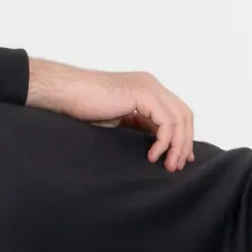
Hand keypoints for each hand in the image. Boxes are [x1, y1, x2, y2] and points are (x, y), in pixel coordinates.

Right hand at [26, 58, 195, 171]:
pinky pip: (166, 122)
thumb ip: (140, 127)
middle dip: (184, 143)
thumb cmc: (84, 107)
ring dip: (177, 146)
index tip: (180, 159)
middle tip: (176, 166)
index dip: (183, 137)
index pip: (178, 113)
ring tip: (168, 165)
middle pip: (184, 115)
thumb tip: (158, 146)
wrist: (67, 94)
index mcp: (147, 90)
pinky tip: (152, 155)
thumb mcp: (120, 121)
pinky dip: (164, 142)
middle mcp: (152, 85)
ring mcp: (149, 88)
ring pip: (179, 119)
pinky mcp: (142, 95)